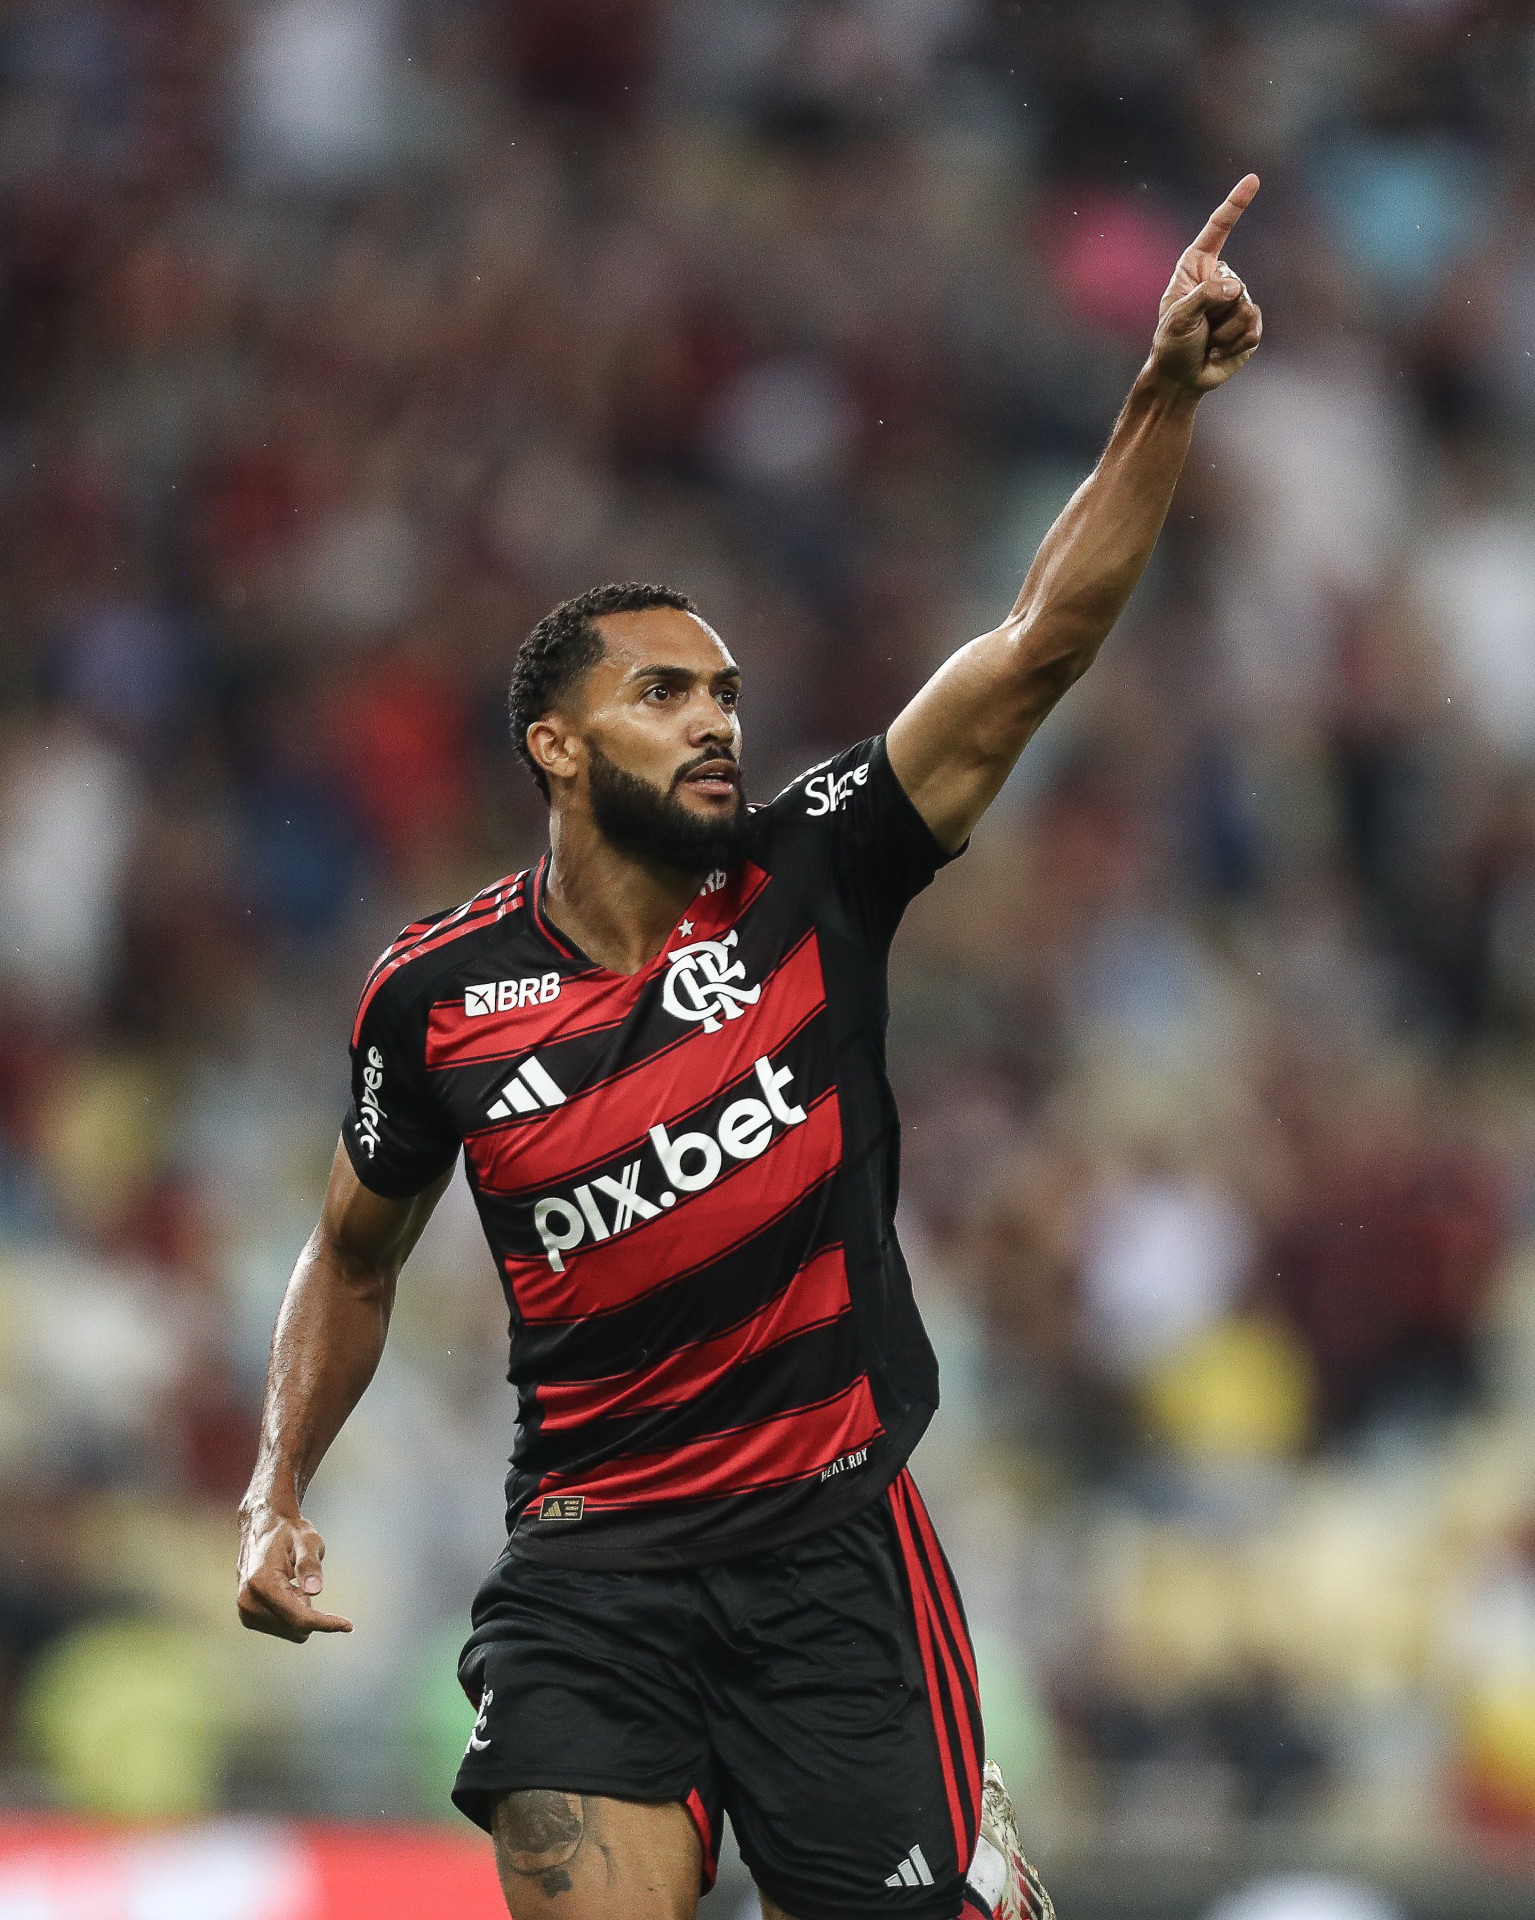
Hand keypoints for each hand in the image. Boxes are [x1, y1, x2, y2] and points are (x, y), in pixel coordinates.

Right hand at [237, 1497, 353, 1641]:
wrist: (263, 1528)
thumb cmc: (288, 1532)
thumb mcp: (307, 1539)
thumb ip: (309, 1564)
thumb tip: (314, 1590)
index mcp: (262, 1583)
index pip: (298, 1617)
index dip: (325, 1623)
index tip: (348, 1626)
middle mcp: (249, 1602)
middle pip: (296, 1628)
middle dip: (311, 1611)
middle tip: (308, 1580)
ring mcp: (246, 1612)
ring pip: (290, 1631)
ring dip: (301, 1611)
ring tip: (295, 1583)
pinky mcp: (248, 1617)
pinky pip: (282, 1628)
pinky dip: (292, 1613)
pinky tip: (288, 1591)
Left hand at [1147, 174, 1262, 394]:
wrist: (1181, 379)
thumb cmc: (1172, 345)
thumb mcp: (1178, 318)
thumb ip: (1204, 297)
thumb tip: (1238, 287)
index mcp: (1197, 268)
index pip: (1218, 230)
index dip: (1235, 204)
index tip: (1253, 179)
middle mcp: (1220, 279)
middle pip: (1233, 282)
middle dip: (1215, 309)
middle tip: (1198, 329)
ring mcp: (1237, 301)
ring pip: (1245, 307)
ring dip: (1223, 331)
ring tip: (1208, 341)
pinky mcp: (1250, 324)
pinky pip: (1253, 326)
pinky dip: (1235, 343)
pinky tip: (1221, 351)